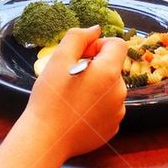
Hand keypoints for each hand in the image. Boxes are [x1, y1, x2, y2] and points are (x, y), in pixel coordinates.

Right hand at [21, 26, 127, 161]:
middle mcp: (120, 92)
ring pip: (110, 88)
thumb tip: (95, 29)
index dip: (99, 45)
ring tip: (72, 96)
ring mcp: (118, 112)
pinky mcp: (112, 127)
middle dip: (95, 67)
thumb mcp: (58, 59)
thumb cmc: (50, 97)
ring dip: (95, 86)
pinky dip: (96, 105)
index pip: (117, 44)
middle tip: (70, 77)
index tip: (81, 55)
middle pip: (112, 67)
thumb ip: (78, 37)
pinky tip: (76, 111)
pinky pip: (108, 108)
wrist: (47, 138)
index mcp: (109, 72)